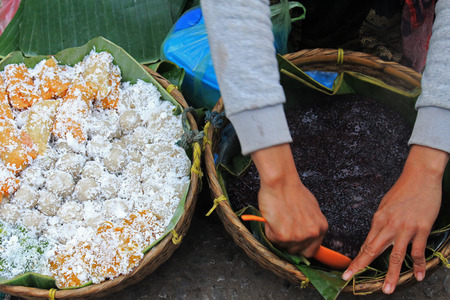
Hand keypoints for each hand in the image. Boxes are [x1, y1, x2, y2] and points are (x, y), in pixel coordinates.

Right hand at [251, 143, 327, 256]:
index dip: (300, 247)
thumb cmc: (293, 191)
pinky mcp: (284, 236)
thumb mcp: (311, 210)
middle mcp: (313, 234)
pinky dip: (269, 230)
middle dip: (287, 242)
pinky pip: (272, 239)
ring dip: (277, 235)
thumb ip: (310, 225)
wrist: (281, 182)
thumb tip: (304, 235)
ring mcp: (299, 236)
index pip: (312, 251)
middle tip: (282, 226)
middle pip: (296, 251)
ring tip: (278, 218)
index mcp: (321, 227)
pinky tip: (273, 217)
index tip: (293, 243)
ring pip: (283, 246)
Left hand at [342, 145, 448, 293]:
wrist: (420, 177)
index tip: (348, 271)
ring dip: (391, 275)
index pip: (365, 244)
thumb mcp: (385, 205)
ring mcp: (406, 228)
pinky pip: (419, 251)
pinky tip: (418, 275)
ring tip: (388, 289)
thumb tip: (376, 236)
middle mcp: (389, 225)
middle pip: (373, 250)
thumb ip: (380, 222)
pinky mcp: (421, 229)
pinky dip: (419, 265)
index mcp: (378, 219)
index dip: (356, 259)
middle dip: (361, 267)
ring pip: (396, 256)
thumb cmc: (402, 190)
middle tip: (352, 279)